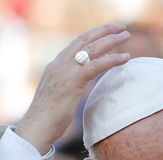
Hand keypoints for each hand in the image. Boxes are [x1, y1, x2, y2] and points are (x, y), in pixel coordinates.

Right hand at [15, 25, 131, 153]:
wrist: (36, 128)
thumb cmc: (48, 119)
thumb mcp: (59, 96)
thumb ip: (69, 86)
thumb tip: (79, 87)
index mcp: (55, 66)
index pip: (75, 44)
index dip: (92, 36)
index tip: (106, 33)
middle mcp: (59, 64)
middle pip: (84, 39)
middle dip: (103, 31)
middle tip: (121, 27)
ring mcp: (65, 71)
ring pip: (91, 49)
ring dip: (111, 40)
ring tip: (127, 36)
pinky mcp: (73, 81)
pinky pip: (97, 65)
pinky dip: (112, 59)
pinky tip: (125, 57)